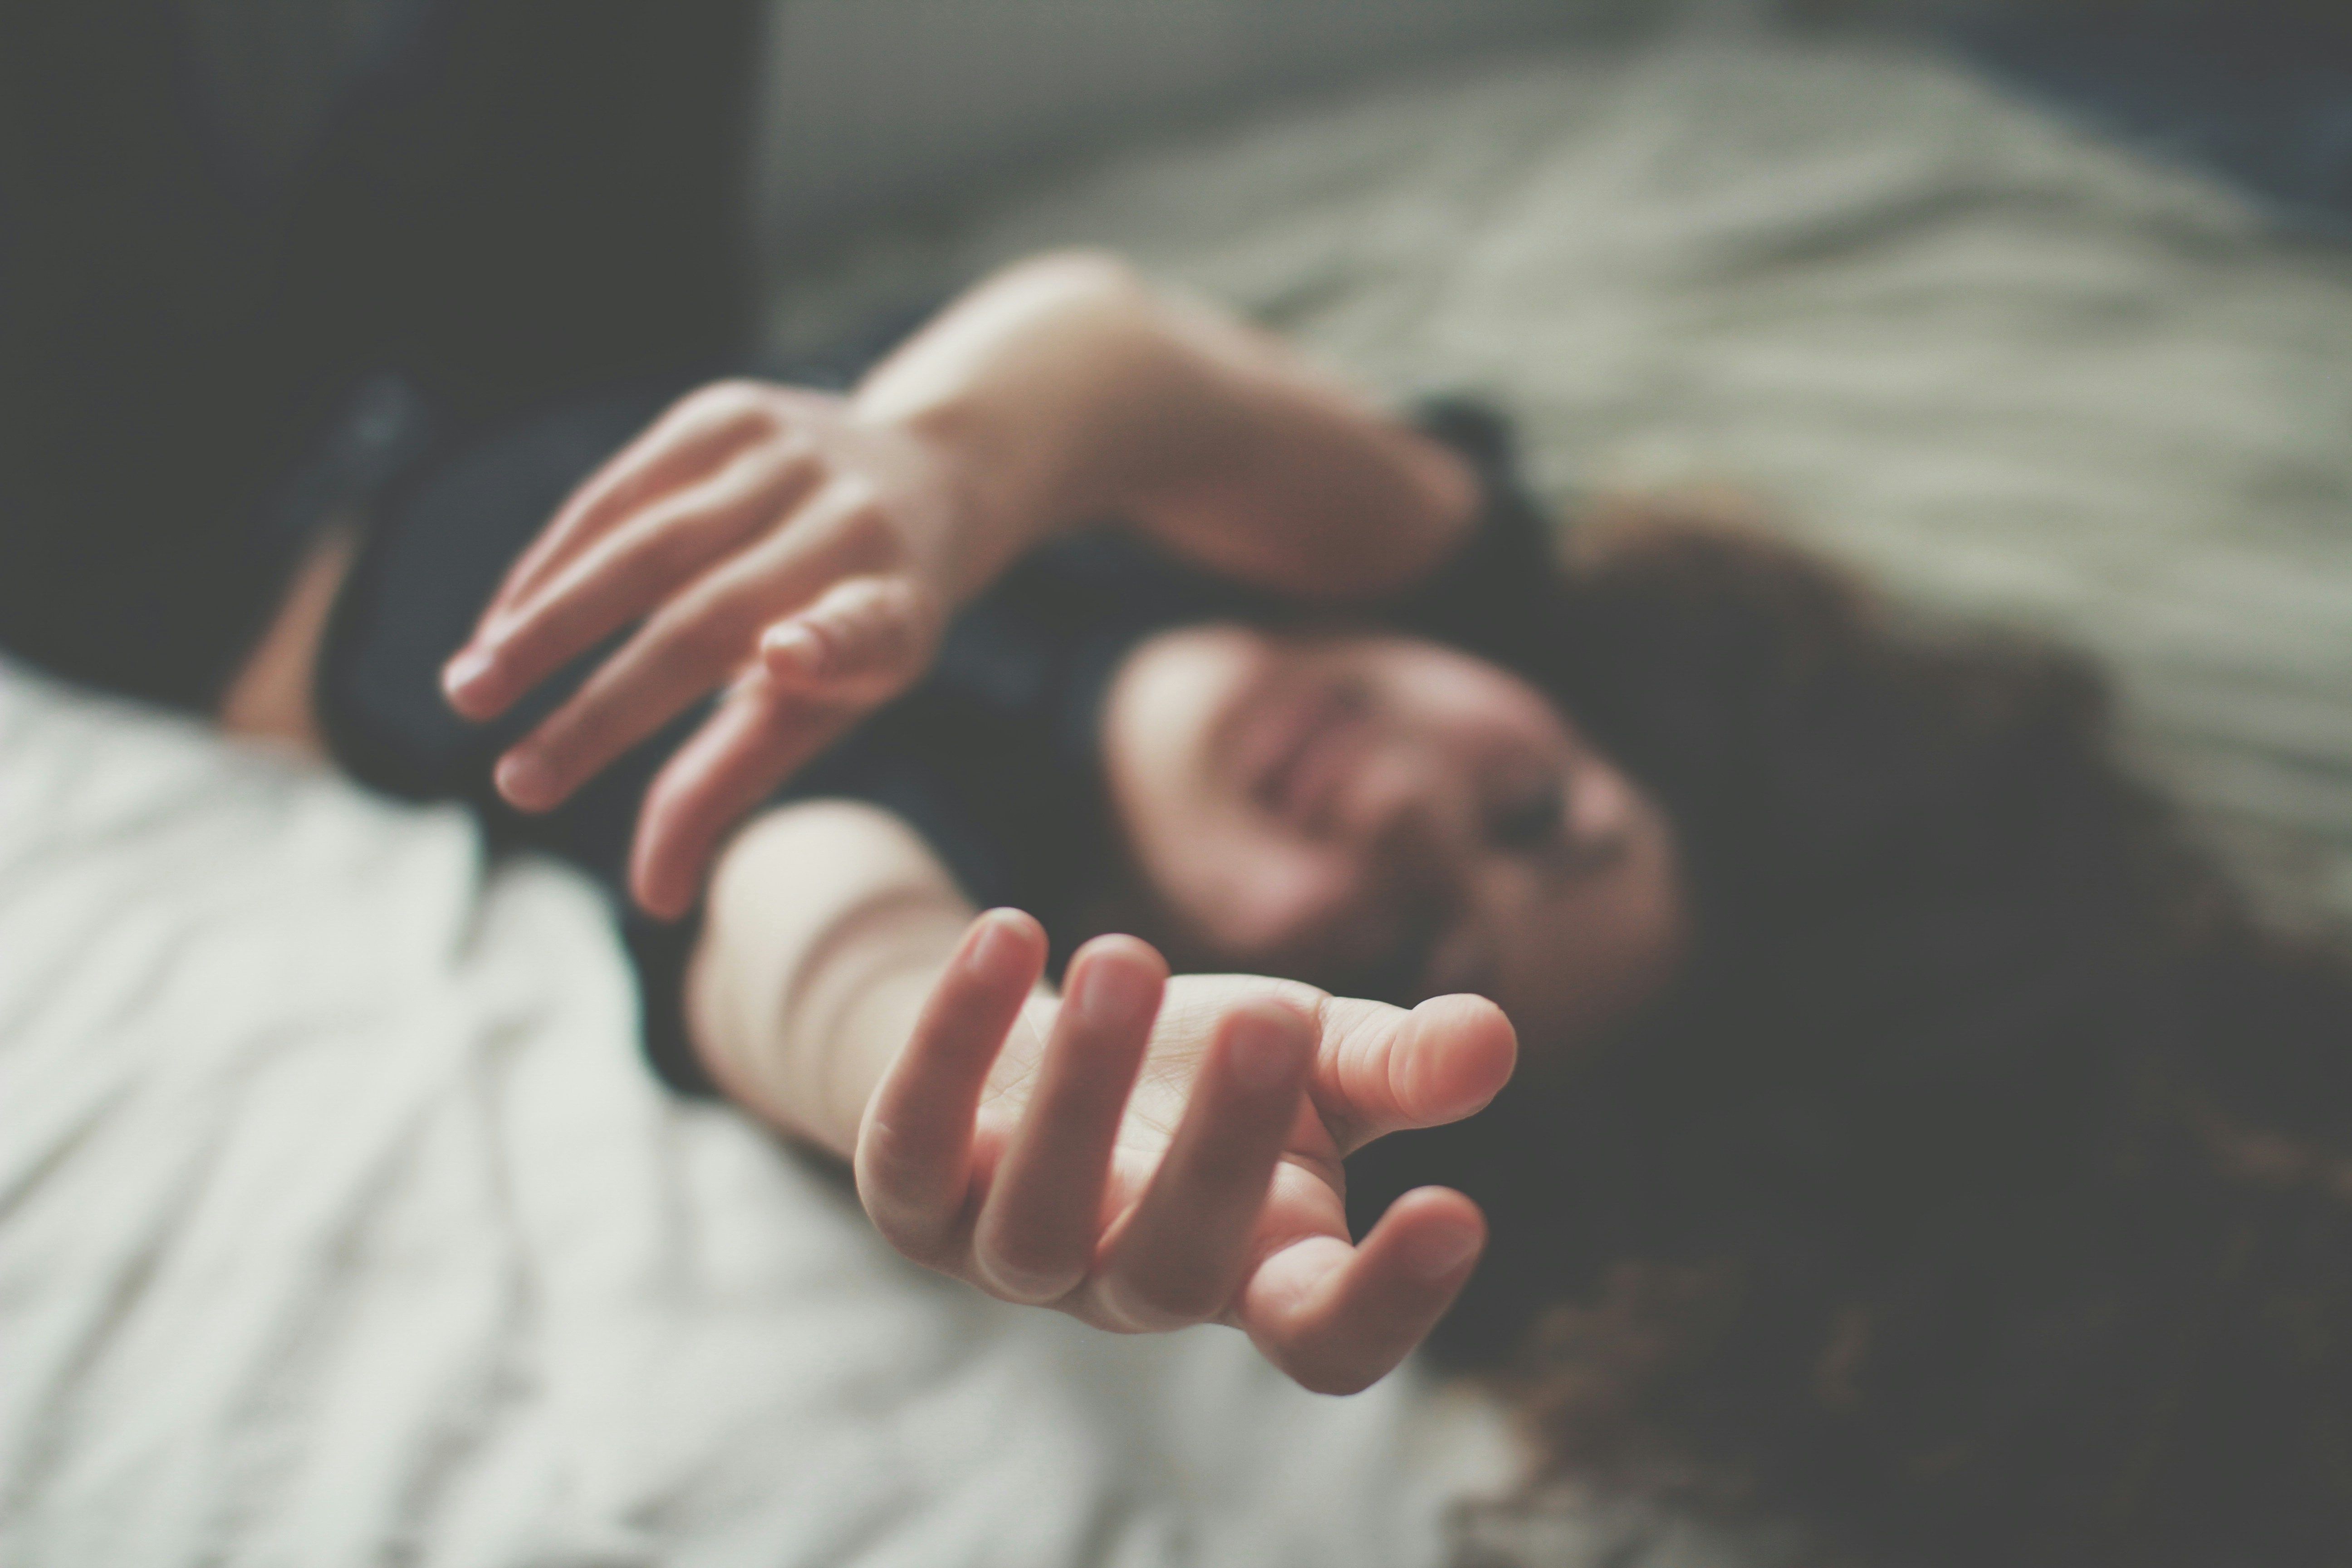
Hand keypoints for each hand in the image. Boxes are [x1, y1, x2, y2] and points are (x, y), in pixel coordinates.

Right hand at [438, 381, 987, 917]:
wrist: (922, 472)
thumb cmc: (851, 628)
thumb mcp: (822, 707)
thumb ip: (733, 785)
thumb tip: (652, 897)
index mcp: (899, 608)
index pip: (868, 630)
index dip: (829, 647)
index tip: (785, 660)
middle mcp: (852, 525)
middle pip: (710, 613)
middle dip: (603, 701)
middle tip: (513, 776)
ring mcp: (788, 457)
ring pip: (645, 543)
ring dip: (547, 620)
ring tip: (472, 689)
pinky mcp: (727, 412)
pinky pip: (617, 494)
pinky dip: (551, 563)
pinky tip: (502, 622)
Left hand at [858, 909, 1516, 1394]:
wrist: (1036, 1048)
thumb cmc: (1200, 1067)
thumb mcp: (1313, 1051)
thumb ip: (1397, 1060)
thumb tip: (1491, 1038)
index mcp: (1253, 1271)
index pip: (1326, 1341)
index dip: (1387, 1301)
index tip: (1453, 1210)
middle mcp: (1130, 1286)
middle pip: (1178, 1270)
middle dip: (1223, 1148)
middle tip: (1267, 1020)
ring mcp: (1010, 1256)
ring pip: (1037, 1220)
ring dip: (1082, 1089)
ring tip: (1125, 955)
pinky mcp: (909, 1196)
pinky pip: (911, 1139)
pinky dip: (950, 1041)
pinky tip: (1006, 932)